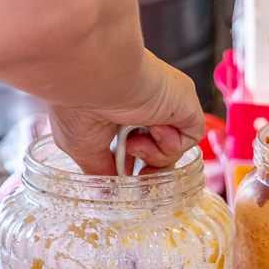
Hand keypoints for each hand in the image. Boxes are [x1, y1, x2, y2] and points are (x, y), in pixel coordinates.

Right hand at [48, 53, 205, 175]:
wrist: (94, 76)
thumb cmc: (78, 102)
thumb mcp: (82, 148)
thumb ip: (100, 171)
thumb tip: (108, 192)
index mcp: (118, 110)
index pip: (137, 144)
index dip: (134, 166)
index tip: (126, 181)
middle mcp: (145, 105)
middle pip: (159, 151)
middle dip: (149, 168)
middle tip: (138, 175)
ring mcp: (167, 104)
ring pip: (174, 149)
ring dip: (154, 155)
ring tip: (135, 141)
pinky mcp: (186, 104)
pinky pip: (190, 138)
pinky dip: (171, 144)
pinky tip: (153, 128)